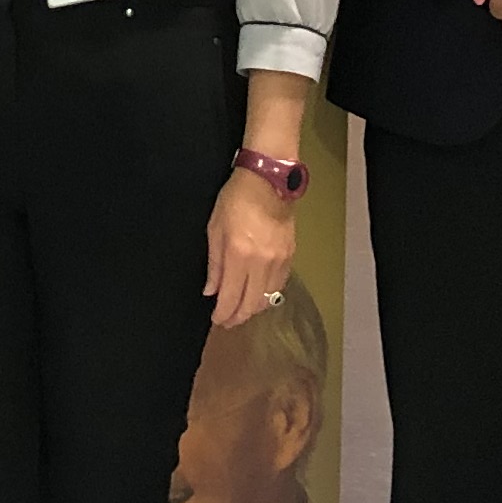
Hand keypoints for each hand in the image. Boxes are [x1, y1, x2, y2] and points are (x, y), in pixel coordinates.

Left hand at [204, 173, 297, 329]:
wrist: (268, 180)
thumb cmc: (235, 200)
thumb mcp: (214, 229)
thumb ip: (214, 264)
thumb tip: (211, 291)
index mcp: (238, 255)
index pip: (230, 297)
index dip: (222, 314)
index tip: (217, 320)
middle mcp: (261, 263)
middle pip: (251, 304)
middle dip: (237, 317)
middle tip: (227, 321)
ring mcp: (279, 261)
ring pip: (267, 299)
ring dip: (253, 308)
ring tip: (241, 310)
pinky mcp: (290, 256)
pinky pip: (279, 286)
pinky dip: (267, 295)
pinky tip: (258, 295)